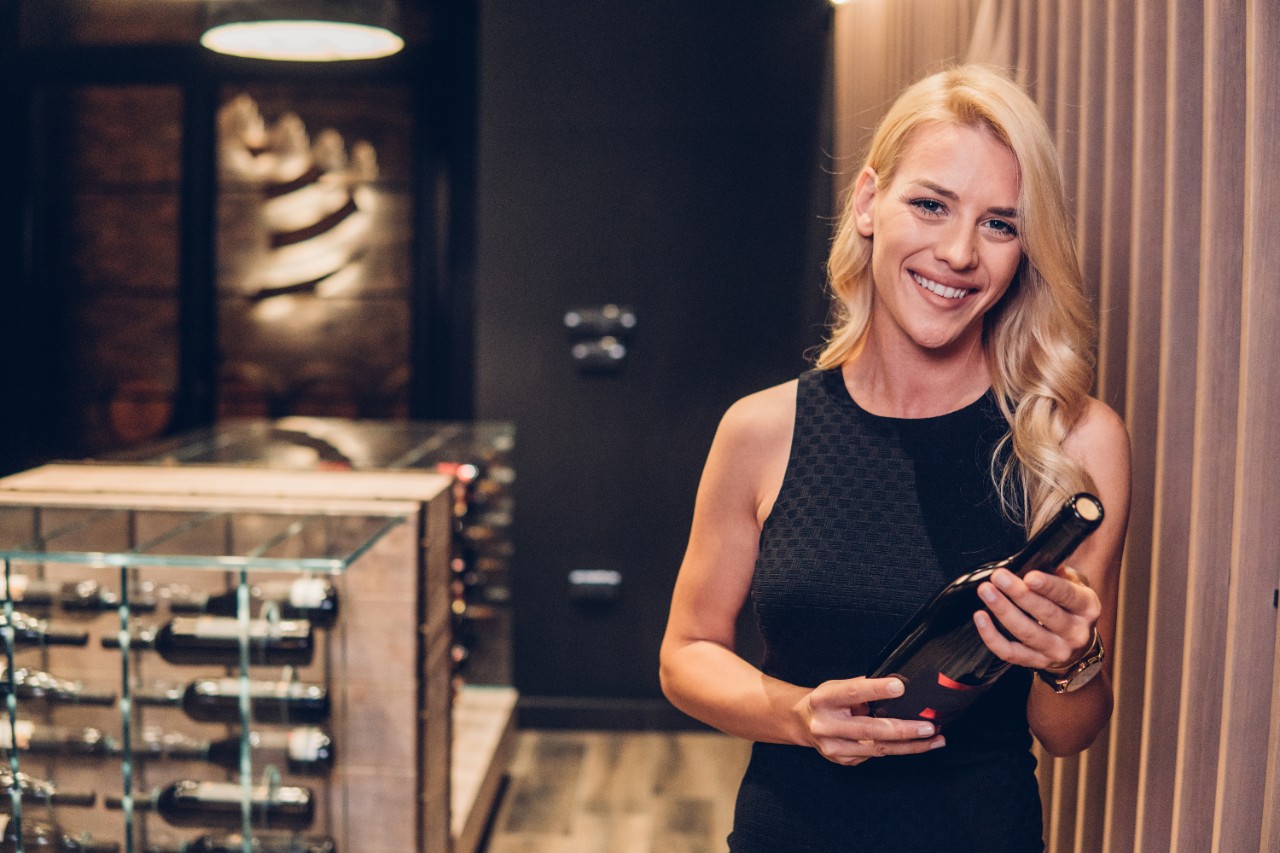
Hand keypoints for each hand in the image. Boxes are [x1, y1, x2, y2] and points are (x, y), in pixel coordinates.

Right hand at [796, 676, 945, 765]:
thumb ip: (862, 688)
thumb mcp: (837, 687)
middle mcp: (826, 725)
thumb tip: (897, 687)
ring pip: (878, 749)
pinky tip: (913, 744)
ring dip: (910, 745)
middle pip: (870, 729)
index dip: (877, 690)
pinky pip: (875, 755)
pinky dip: (896, 749)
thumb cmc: (826, 701)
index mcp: (824, 699)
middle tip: (928, 727)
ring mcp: (834, 747)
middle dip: (903, 729)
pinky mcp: (843, 760)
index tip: (900, 687)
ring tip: (934, 739)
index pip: (853, 693)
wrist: (802, 723)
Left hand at [973, 565, 1101, 671]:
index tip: (1029, 576)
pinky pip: (1011, 653)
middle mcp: (1076, 632)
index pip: (1068, 596)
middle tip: (999, 577)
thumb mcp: (1072, 585)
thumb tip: (1034, 560)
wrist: (1075, 644)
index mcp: (1087, 608)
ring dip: (1003, 611)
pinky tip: (981, 617)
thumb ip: (1056, 573)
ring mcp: (1057, 651)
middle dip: (1019, 594)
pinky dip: (992, 637)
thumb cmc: (1067, 605)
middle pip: (1046, 614)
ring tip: (987, 592)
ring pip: (1027, 633)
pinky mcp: (1037, 663)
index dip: (1048, 586)